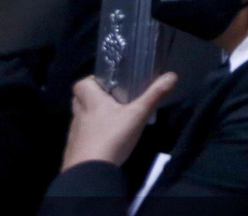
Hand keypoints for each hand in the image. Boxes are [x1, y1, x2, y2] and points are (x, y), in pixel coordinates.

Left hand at [61, 72, 176, 169]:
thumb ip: (154, 96)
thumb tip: (171, 75)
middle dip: (91, 97)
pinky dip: (90, 133)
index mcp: (92, 102)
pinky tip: (104, 139)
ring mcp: (75, 133)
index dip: (92, 81)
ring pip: (80, 117)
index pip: (81, 84)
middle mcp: (80, 115)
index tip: (107, 84)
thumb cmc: (113, 137)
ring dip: (91, 115)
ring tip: (109, 119)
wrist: (90, 172)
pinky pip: (81, 135)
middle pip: (78, 99)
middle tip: (109, 99)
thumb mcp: (138, 115)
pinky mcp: (75, 148)